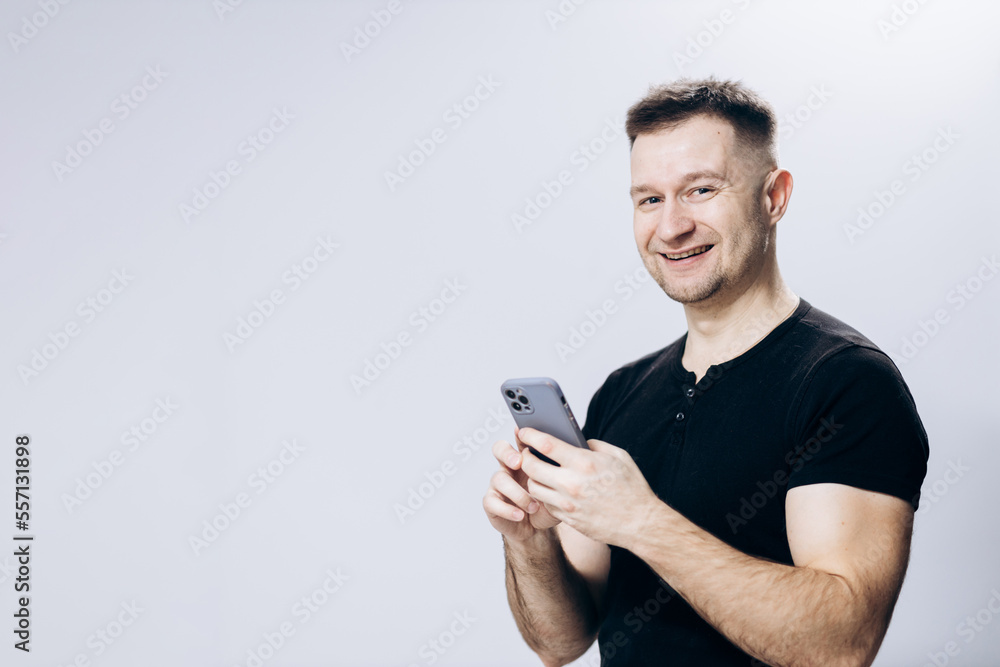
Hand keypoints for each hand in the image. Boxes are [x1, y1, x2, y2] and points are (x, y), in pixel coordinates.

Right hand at [482, 429, 560, 542]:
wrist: (538, 529)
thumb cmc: (550, 503)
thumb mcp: (561, 486)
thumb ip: (563, 470)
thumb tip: (579, 453)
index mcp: (526, 458)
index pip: (520, 440)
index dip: (520, 435)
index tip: (523, 433)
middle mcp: (509, 467)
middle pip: (500, 449)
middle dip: (508, 453)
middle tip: (519, 461)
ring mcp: (498, 485)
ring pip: (499, 478)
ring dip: (517, 492)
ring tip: (533, 506)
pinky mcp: (492, 503)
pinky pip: (492, 502)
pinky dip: (507, 509)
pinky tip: (520, 514)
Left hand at [517, 427, 658, 548]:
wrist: (640, 523)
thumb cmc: (632, 488)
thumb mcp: (618, 456)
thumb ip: (594, 445)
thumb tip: (577, 441)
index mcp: (584, 463)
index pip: (545, 444)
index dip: (530, 435)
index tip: (524, 431)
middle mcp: (571, 483)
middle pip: (530, 467)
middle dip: (525, 457)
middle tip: (527, 453)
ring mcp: (567, 503)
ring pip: (533, 487)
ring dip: (532, 478)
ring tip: (539, 472)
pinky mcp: (568, 518)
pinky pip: (545, 504)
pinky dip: (544, 495)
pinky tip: (551, 489)